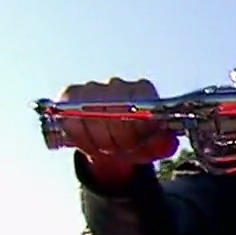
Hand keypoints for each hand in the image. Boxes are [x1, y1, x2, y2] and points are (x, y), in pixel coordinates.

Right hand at [53, 78, 178, 178]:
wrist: (113, 142)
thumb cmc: (138, 140)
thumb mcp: (156, 145)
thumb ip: (165, 144)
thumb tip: (166, 143)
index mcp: (143, 90)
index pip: (136, 104)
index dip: (132, 131)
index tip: (134, 145)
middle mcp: (118, 84)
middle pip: (112, 112)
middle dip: (115, 140)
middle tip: (119, 150)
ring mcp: (92, 88)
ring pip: (89, 116)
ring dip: (97, 141)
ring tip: (106, 149)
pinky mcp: (71, 96)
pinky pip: (69, 117)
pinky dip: (79, 137)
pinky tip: (88, 144)